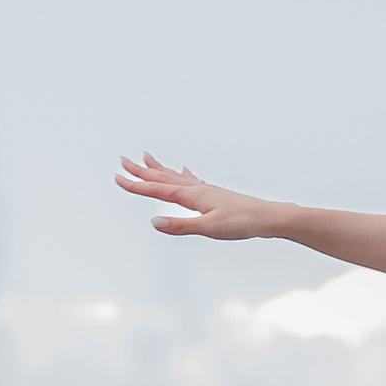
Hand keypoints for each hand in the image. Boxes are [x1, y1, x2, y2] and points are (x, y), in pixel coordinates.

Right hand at [116, 151, 271, 240]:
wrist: (268, 217)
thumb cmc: (242, 223)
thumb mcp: (209, 228)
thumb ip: (181, 225)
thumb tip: (154, 222)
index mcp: (192, 196)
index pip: (157, 190)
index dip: (136, 185)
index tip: (117, 178)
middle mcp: (197, 189)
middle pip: (163, 178)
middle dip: (142, 171)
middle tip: (123, 161)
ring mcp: (206, 190)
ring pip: (176, 176)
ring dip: (159, 168)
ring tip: (146, 157)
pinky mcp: (215, 195)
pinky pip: (192, 180)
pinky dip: (182, 174)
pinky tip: (185, 171)